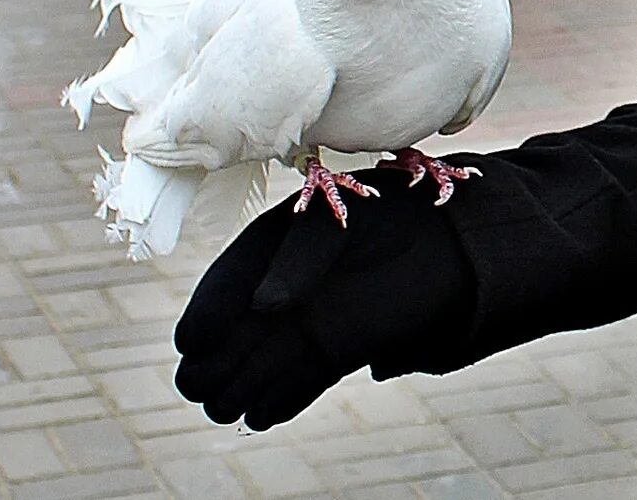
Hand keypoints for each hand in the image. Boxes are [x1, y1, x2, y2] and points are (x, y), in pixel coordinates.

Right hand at [173, 167, 476, 430]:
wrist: (444, 243)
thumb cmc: (384, 219)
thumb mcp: (335, 227)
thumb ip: (299, 262)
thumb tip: (264, 307)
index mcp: (271, 245)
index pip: (229, 281)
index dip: (207, 311)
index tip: (192, 341)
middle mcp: (282, 288)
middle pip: (236, 330)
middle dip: (212, 361)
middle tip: (195, 385)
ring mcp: (307, 322)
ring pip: (264, 361)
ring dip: (239, 386)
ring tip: (222, 406)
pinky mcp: (336, 351)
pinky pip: (301, 380)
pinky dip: (282, 400)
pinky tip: (260, 416)